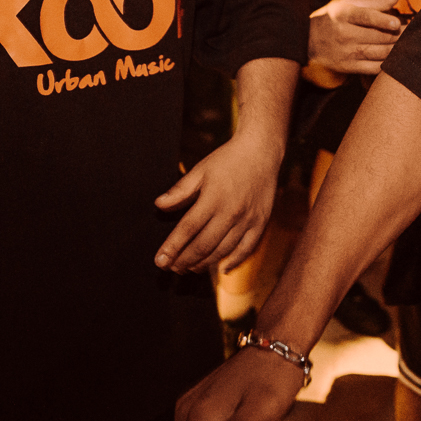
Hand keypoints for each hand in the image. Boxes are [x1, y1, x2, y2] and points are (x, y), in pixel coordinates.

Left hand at [153, 130, 281, 272]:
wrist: (261, 151)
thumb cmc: (228, 159)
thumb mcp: (200, 170)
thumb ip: (180, 190)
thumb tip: (159, 205)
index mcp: (213, 198)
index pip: (188, 229)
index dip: (172, 248)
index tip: (160, 261)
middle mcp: (231, 212)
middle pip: (204, 245)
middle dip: (184, 261)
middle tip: (171, 268)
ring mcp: (248, 219)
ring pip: (223, 251)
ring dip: (204, 264)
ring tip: (190, 268)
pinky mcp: (260, 222)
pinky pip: (247, 249)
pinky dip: (234, 262)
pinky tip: (222, 269)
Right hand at [307, 0, 402, 75]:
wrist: (308, 41)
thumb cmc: (333, 18)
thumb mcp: (346, 4)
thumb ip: (372, 1)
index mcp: (343, 15)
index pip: (365, 17)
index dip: (382, 19)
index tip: (397, 22)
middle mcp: (344, 34)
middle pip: (377, 36)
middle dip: (398, 34)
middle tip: (411, 31)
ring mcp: (346, 53)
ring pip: (378, 53)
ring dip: (396, 49)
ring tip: (407, 43)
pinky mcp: (349, 67)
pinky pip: (373, 67)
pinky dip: (387, 64)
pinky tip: (395, 58)